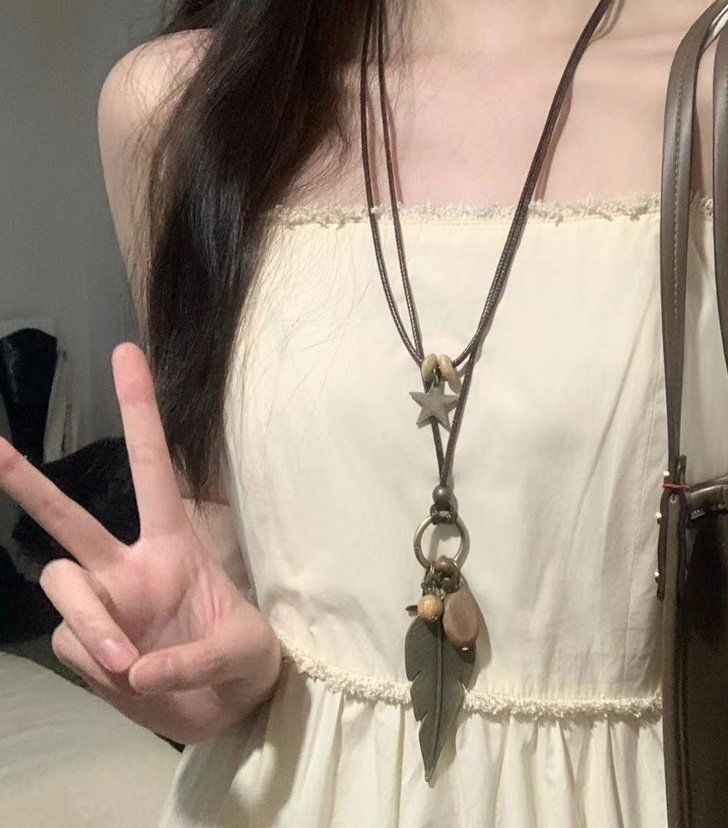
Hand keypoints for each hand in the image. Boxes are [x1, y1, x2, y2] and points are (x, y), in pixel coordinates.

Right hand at [0, 342, 280, 743]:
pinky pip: (73, 643)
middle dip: (27, 483)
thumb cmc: (246, 662)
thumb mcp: (246, 652)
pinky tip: (128, 672)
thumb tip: (135, 668)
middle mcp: (129, 565)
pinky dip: (96, 660)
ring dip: (91, 622)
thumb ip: (198, 658)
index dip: (141, 413)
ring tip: (127, 659)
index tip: (127, 353)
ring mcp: (105, 604)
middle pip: (69, 519)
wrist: (228, 709)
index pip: (154, 469)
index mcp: (175, 543)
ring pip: (62, 587)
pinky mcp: (89, 647)